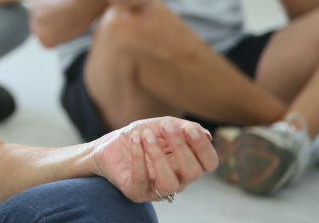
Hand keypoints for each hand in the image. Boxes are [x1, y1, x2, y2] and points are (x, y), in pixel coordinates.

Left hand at [92, 116, 217, 202]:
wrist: (109, 146)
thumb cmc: (141, 136)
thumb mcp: (161, 126)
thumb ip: (181, 128)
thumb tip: (207, 135)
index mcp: (189, 164)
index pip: (209, 163)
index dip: (203, 147)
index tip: (189, 128)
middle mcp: (178, 180)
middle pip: (193, 172)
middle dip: (181, 147)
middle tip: (166, 126)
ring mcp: (157, 189)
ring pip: (169, 182)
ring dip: (158, 156)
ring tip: (146, 135)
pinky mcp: (136, 192)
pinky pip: (141, 179)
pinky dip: (138, 157)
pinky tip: (134, 139)